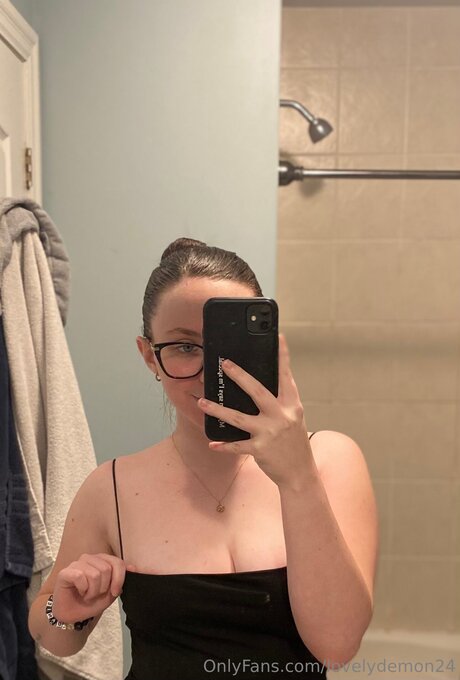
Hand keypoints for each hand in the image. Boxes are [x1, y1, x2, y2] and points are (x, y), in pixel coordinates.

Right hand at [52, 553, 135, 622]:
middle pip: (106, 569)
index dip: (118, 579)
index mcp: (102, 560)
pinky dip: (82, 589)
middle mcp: (90, 558)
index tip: (114, 592)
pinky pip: (79, 576)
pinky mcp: (65, 572)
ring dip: (92, 592)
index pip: (117, 562)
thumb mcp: (110, 594)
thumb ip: (121, 581)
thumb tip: (133, 568)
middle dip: (103, 588)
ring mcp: (76, 564)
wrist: (72, 616)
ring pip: (94, 574)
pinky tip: (79, 592)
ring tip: (87, 595)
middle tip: (95, 594)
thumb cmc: (90, 603)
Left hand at [197, 333, 313, 487]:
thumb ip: (280, 402)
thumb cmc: (294, 443)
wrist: (300, 473)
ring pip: (239, 418)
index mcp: (291, 405)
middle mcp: (282, 416)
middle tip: (225, 364)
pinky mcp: (260, 449)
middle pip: (258, 391)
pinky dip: (224, 445)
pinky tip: (212, 443)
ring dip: (218, 410)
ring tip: (202, 403)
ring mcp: (270, 432)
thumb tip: (258, 386)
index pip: (286, 376)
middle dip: (240, 376)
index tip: (279, 337)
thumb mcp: (293, 418)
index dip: (282, 356)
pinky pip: (237, 445)